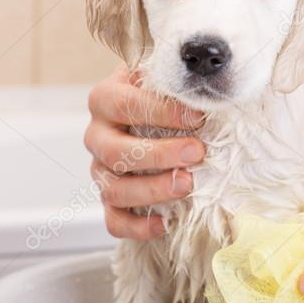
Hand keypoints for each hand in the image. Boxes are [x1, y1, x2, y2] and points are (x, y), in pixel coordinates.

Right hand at [85, 63, 204, 239]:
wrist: (145, 113)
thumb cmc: (160, 93)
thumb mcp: (162, 75)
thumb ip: (174, 76)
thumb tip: (206, 81)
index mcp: (105, 99)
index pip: (124, 104)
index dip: (161, 112)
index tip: (198, 117)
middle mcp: (97, 135)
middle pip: (116, 152)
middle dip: (159, 154)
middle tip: (197, 153)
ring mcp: (100, 169)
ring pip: (114, 189)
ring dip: (152, 190)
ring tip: (187, 185)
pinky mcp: (109, 199)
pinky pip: (113, 220)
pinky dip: (137, 227)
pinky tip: (166, 223)